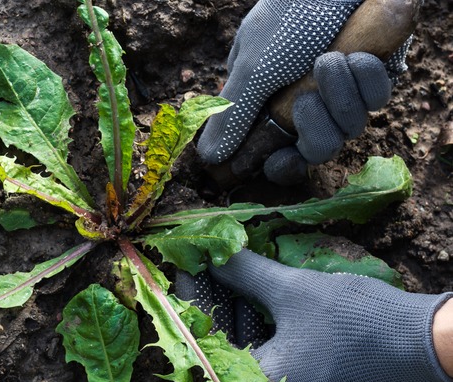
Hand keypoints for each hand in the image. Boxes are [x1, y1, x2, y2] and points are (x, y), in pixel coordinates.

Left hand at [176, 250, 452, 381]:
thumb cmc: (358, 322)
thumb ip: (245, 274)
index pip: (202, 340)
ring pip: (243, 347)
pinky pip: (266, 353)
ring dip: (232, 308)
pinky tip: (250, 290)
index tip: (181, 263)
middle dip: (210, 299)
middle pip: (220, 346)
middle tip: (199, 260)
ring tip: (222, 267)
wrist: (426, 345)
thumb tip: (211, 253)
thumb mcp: (294, 291)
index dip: (188, 297)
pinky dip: (256, 323)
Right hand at [197, 0, 406, 184]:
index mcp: (269, 102)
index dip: (281, 162)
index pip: (276, 151)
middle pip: (317, 147)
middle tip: (304, 99)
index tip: (281, 160)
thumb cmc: (290, 16)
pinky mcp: (375, 75)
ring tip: (330, 58)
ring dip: (340, 92)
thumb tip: (208, 158)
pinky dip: (366, 77)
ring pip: (349, 125)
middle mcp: (305, 99)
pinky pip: (377, 97)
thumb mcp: (254, 68)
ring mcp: (342, 89)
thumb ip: (233, 117)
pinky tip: (355, 53)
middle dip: (314, 126)